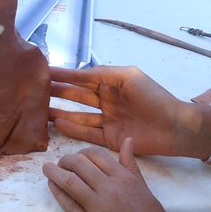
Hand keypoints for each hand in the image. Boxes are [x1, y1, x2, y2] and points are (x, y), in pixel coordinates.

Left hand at [43, 138, 182, 211]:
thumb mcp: (145, 190)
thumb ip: (131, 166)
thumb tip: (127, 140)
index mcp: (125, 179)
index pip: (95, 154)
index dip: (81, 153)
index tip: (75, 157)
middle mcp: (110, 190)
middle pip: (78, 164)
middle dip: (64, 160)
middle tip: (59, 163)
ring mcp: (98, 210)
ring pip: (70, 182)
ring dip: (54, 173)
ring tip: (48, 170)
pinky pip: (69, 207)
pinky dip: (58, 193)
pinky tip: (53, 188)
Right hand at [50, 65, 210, 158]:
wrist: (174, 127)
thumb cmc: (154, 97)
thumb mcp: (129, 76)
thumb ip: (103, 73)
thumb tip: (79, 73)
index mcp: (112, 83)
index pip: (83, 78)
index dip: (64, 75)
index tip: (44, 71)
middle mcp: (107, 100)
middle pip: (77, 96)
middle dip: (58, 92)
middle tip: (36, 91)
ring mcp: (107, 120)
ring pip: (79, 115)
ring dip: (60, 111)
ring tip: (40, 109)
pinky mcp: (110, 139)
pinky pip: (87, 132)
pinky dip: (72, 128)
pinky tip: (57, 123)